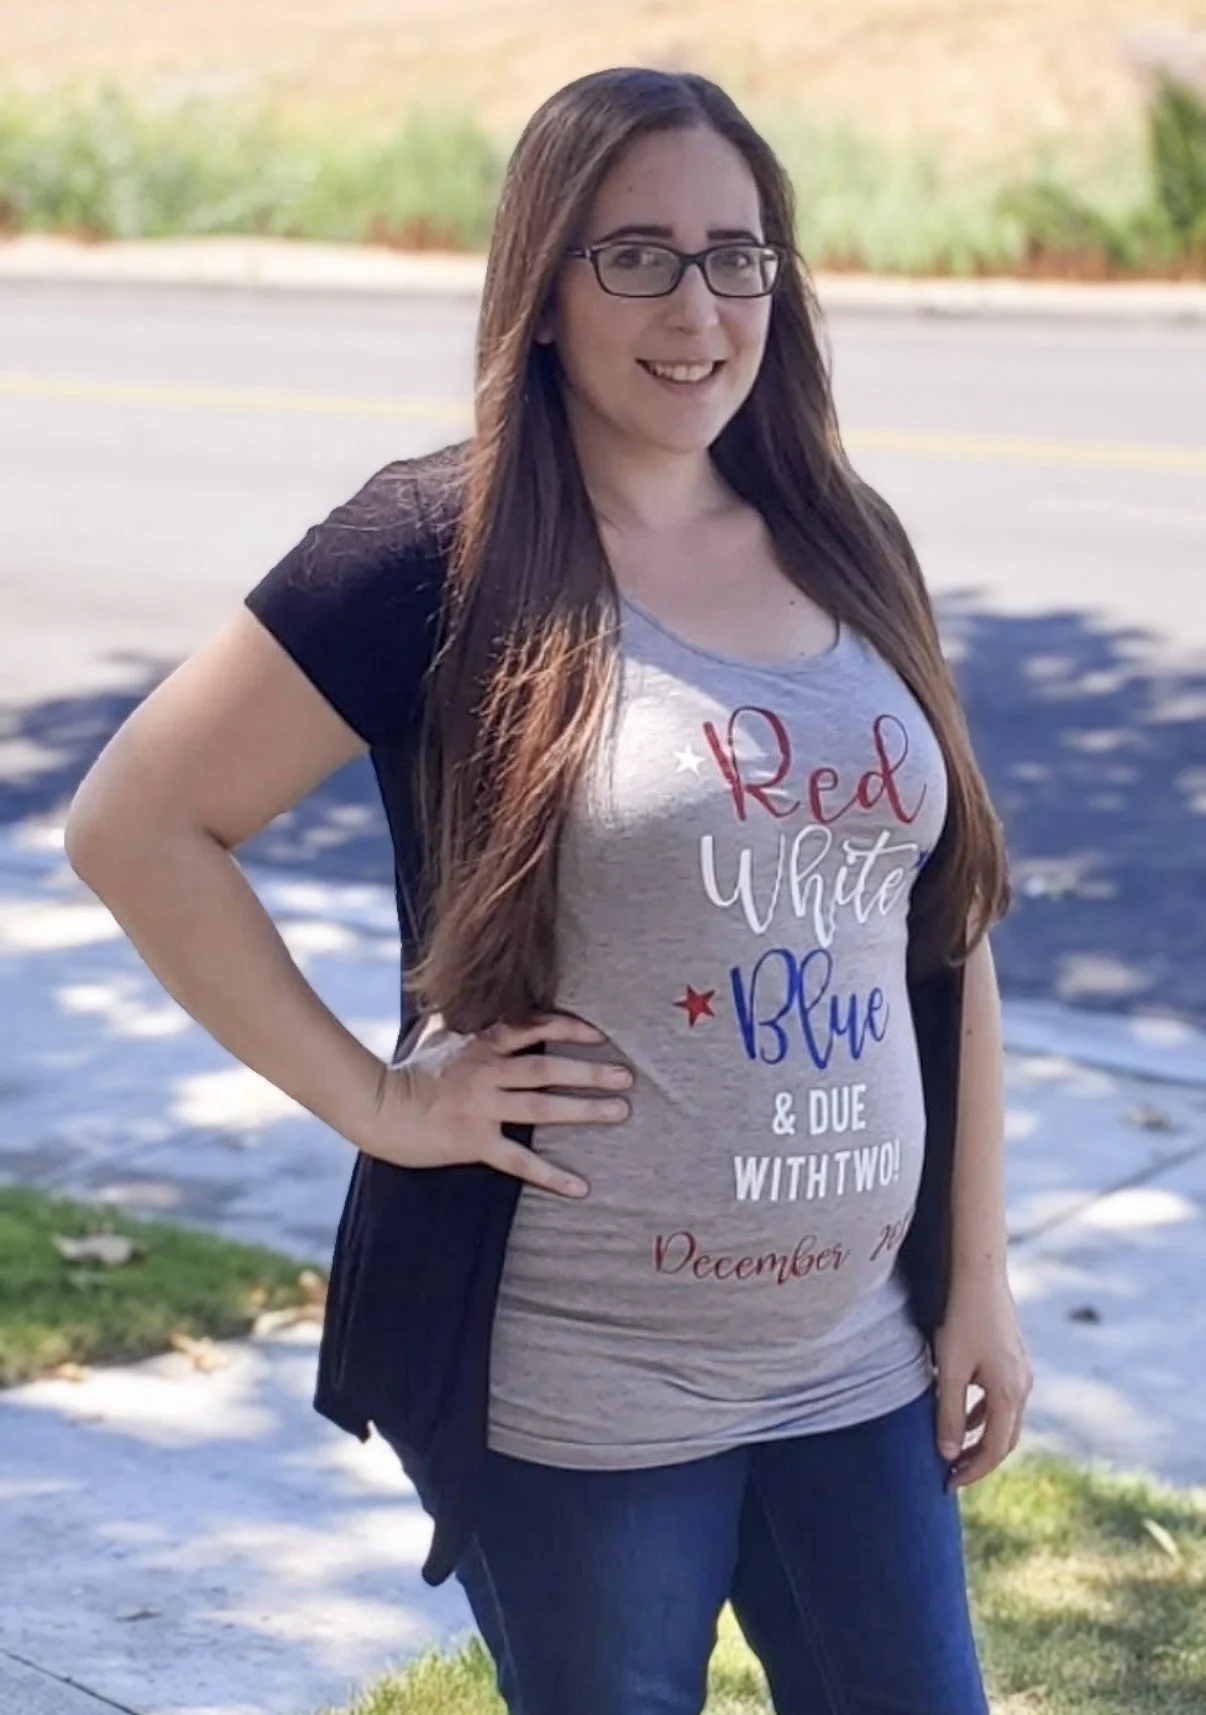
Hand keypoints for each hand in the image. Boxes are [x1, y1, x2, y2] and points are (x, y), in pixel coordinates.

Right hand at [361, 1011, 631, 1196]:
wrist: (375, 1107)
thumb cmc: (407, 1071)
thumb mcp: (437, 1036)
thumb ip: (463, 1020)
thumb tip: (473, 998)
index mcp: (480, 1044)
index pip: (534, 1028)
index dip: (569, 1029)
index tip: (600, 1034)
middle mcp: (487, 1071)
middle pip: (548, 1067)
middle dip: (591, 1071)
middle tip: (628, 1077)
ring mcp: (482, 1107)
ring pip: (543, 1106)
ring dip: (585, 1110)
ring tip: (620, 1112)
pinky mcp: (474, 1142)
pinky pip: (520, 1160)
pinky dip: (552, 1175)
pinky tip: (581, 1187)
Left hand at [933, 1265, 1032, 1490]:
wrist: (980, 1274)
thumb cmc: (962, 1319)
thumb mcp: (950, 1369)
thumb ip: (949, 1413)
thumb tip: (948, 1453)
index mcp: (1010, 1394)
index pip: (995, 1449)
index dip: (972, 1470)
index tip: (948, 1482)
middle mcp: (1023, 1386)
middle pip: (1005, 1439)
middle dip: (980, 1460)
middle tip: (952, 1474)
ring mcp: (1021, 1372)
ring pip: (1005, 1419)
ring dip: (982, 1438)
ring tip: (955, 1450)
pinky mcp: (1014, 1359)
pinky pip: (1003, 1399)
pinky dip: (985, 1415)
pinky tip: (964, 1414)